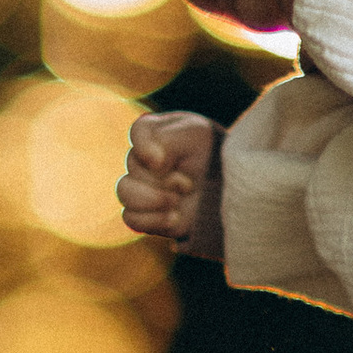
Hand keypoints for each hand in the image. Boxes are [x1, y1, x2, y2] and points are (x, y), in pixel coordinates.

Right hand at [120, 110, 223, 254]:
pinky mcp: (145, 214)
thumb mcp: (195, 135)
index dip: (145, 148)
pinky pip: (130, 218)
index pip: (138, 133)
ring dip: (153, 198)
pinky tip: (174, 217)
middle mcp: (143, 159)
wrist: (228, 191)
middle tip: (188, 182)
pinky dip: (152, 220)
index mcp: (154, 133)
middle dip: (162, 178)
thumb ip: (167, 139)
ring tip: (176, 202)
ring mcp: (142, 187)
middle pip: (133, 165)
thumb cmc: (212, 154)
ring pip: (124, 191)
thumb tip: (152, 163)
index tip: (161, 160)